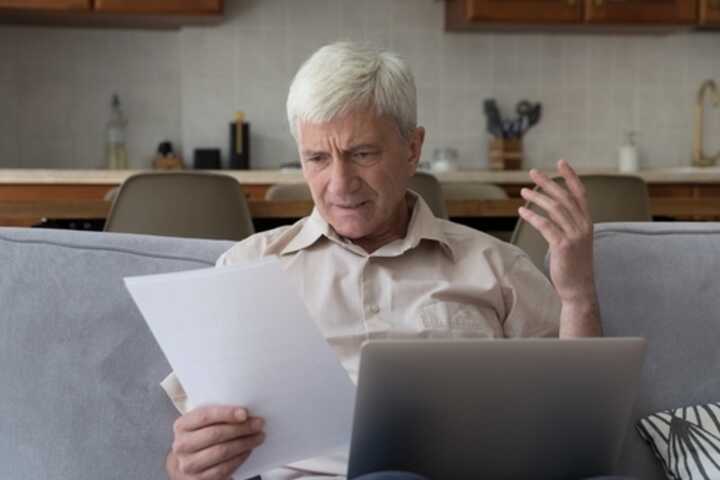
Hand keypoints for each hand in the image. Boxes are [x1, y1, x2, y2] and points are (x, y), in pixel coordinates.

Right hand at [167, 405, 265, 479]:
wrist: (189, 462)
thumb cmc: (201, 436)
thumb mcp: (203, 423)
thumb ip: (218, 415)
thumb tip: (245, 412)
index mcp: (182, 425)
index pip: (204, 416)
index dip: (226, 413)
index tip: (244, 413)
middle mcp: (182, 445)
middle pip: (215, 434)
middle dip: (241, 428)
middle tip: (258, 424)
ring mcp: (189, 464)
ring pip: (221, 452)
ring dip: (244, 443)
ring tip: (258, 437)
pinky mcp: (199, 479)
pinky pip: (224, 468)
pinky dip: (239, 458)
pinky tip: (248, 450)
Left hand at [518, 160, 594, 303]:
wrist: (578, 288)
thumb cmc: (573, 265)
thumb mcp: (575, 240)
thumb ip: (567, 225)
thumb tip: (550, 212)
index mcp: (587, 223)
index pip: (581, 194)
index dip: (571, 177)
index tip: (560, 162)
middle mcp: (583, 226)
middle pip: (564, 197)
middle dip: (548, 182)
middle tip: (532, 172)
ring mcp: (574, 236)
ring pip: (554, 209)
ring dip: (537, 198)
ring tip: (523, 192)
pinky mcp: (563, 246)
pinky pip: (546, 225)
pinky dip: (533, 216)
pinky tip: (522, 211)